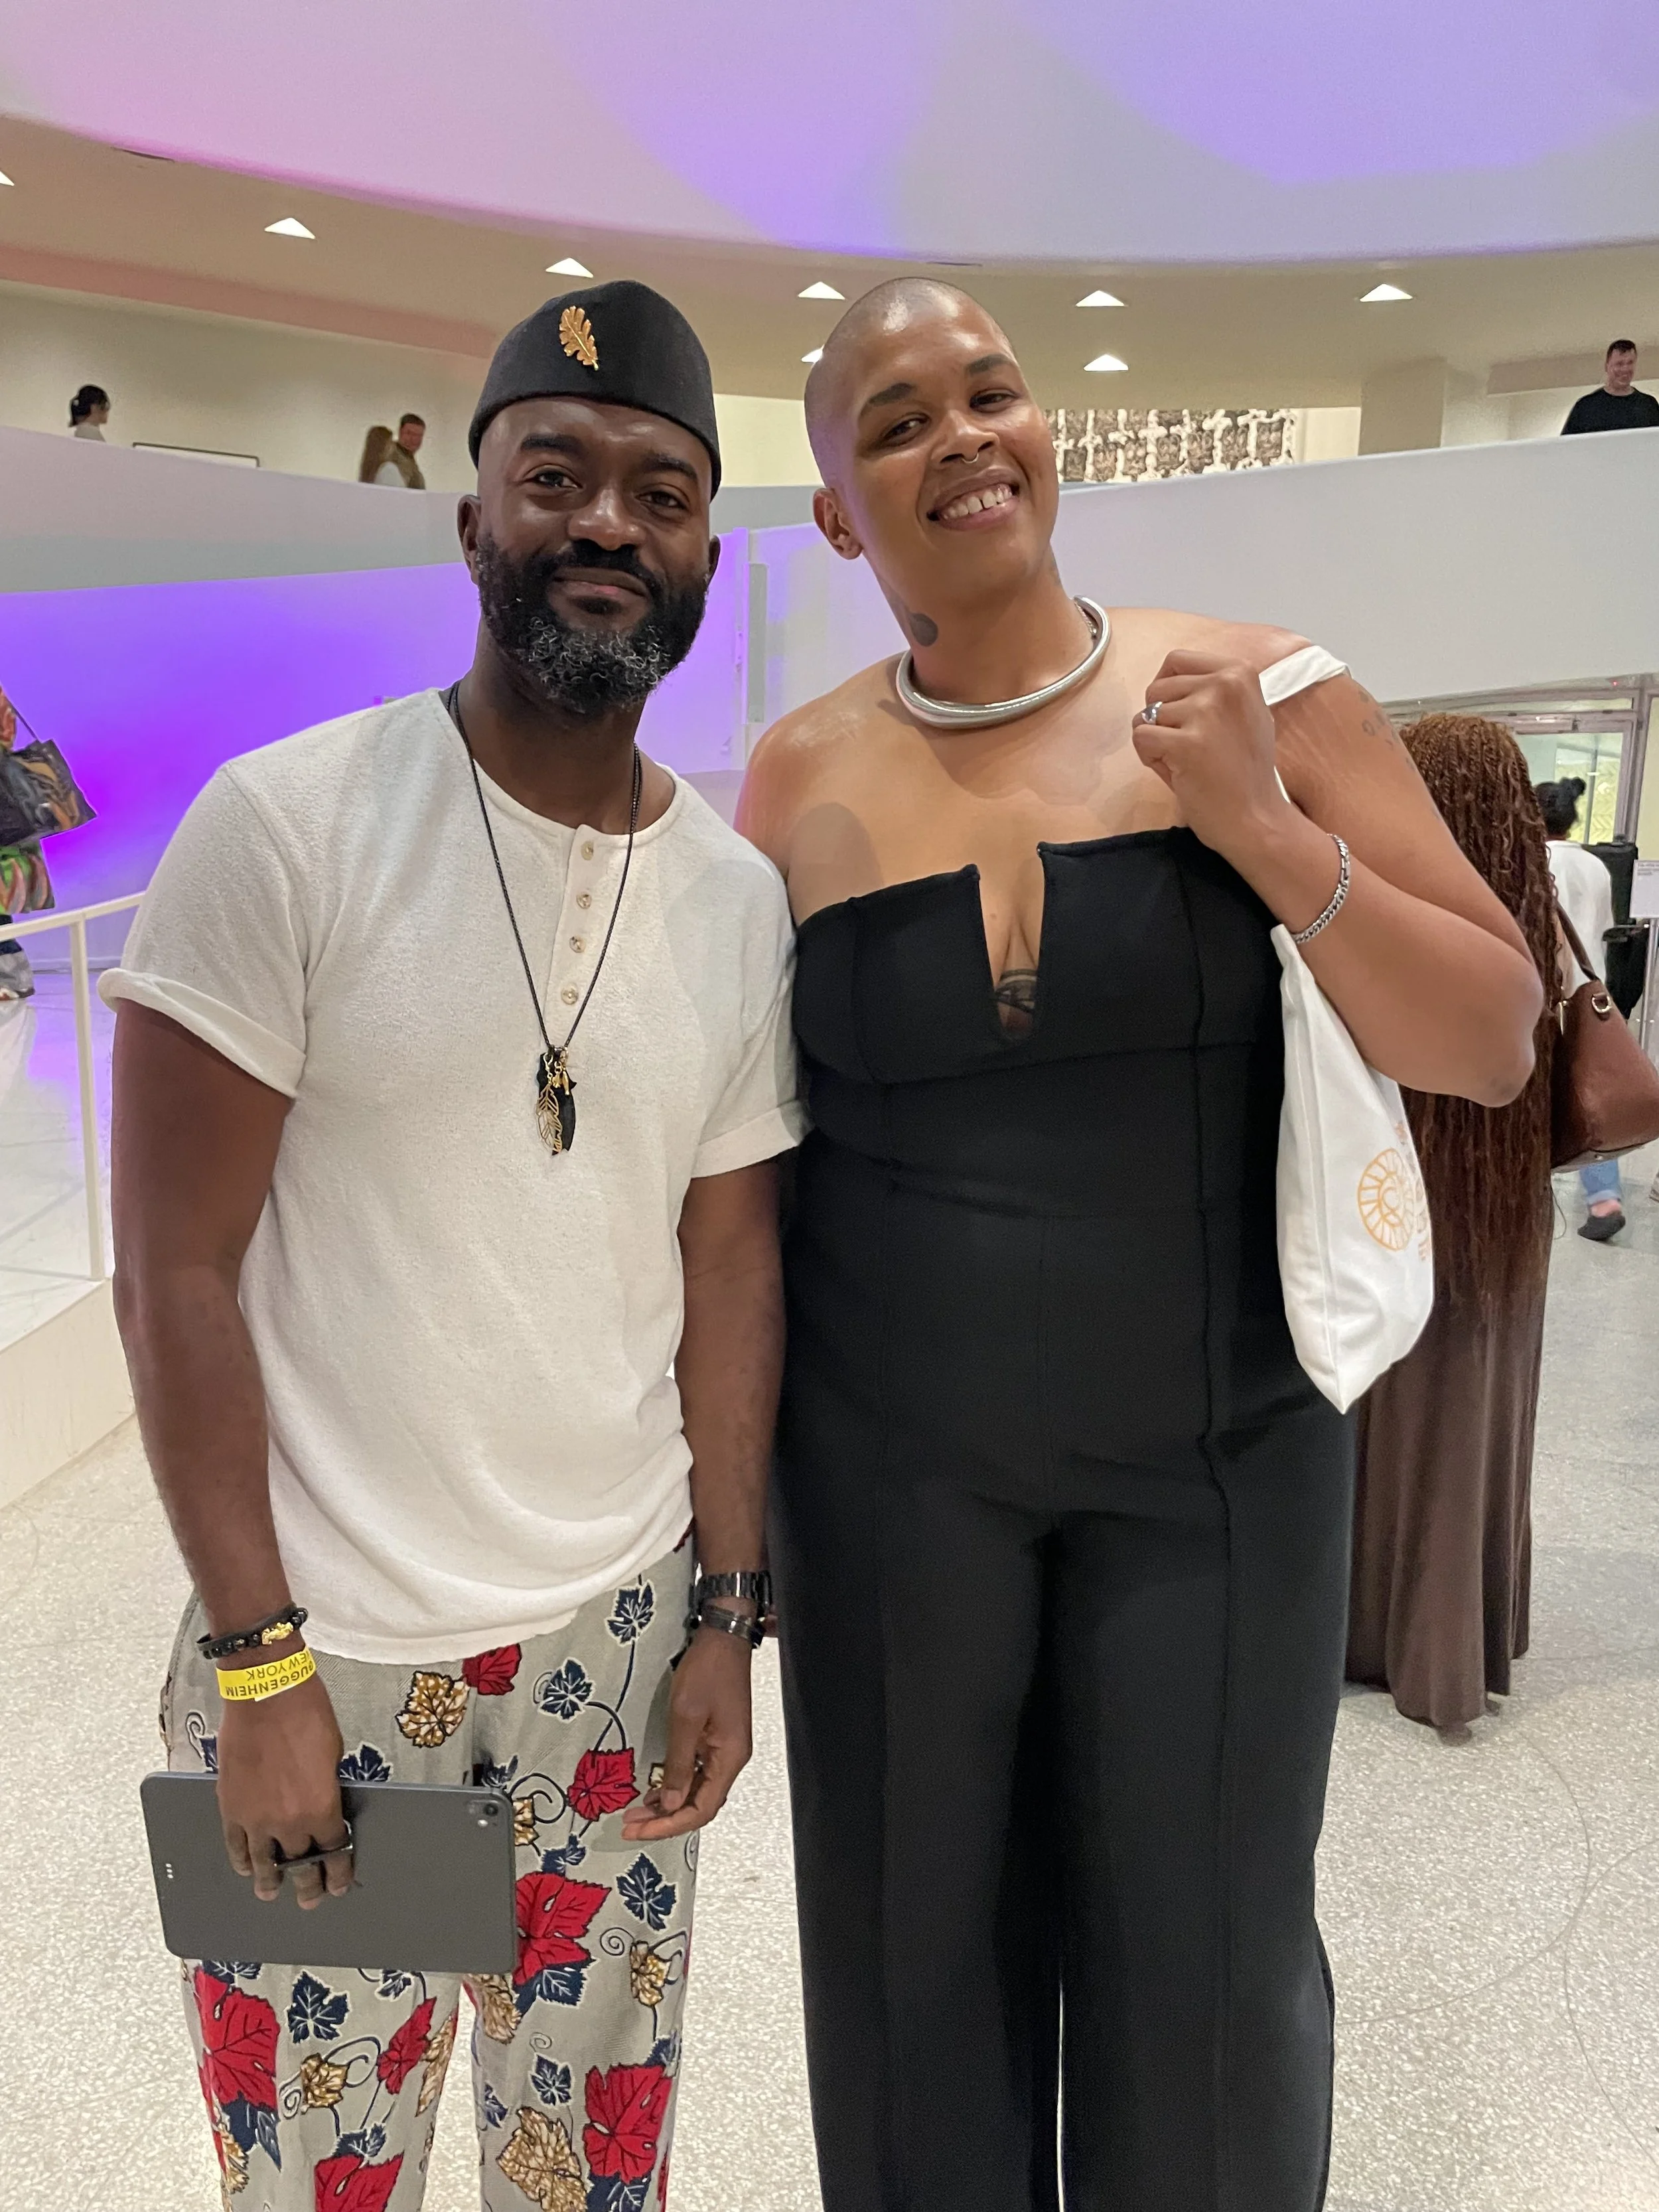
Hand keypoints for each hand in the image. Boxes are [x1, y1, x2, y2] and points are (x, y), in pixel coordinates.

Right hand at [216, 1667, 352, 1907]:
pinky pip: (234, 1845)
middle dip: (307, 1885)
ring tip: (272, 1892)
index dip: (336, 1872)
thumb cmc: (305, 1712)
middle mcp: (288, 1821)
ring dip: (270, 1881)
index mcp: (321, 1808)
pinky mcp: (230, 1807)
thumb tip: (324, 1804)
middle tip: (310, 1898)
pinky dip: (241, 1860)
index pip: (333, 1852)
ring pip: (263, 1863)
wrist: (266, 1692)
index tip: (337, 1884)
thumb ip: (329, 1786)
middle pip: (300, 1864)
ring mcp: (255, 1817)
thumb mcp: (334, 1752)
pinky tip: (246, 1868)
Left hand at [621, 1631, 752, 1841]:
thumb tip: (670, 1802)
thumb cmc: (708, 1671)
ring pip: (697, 1790)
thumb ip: (678, 1763)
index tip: (640, 1830)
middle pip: (699, 1804)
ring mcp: (724, 1749)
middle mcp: (731, 1759)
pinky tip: (655, 1789)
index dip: (670, 1825)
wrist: (724, 1638)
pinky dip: (675, 1784)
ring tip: (637, 1813)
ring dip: (668, 1804)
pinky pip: (697, 1772)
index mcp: (730, 1757)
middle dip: (665, 1819)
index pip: (701, 1809)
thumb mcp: (686, 1716)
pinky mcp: (716, 1738)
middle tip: (630, 1825)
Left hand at [1132, 650, 1290, 862]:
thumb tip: (1170, 678)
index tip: (1182, 716)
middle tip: (1189, 747)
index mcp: (1240, 671)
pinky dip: (1149, 758)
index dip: (1168, 690)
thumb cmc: (1246, 774)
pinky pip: (1140, 737)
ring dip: (1157, 740)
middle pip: (1157, 687)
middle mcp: (1225, 684)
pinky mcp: (1187, 742)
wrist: (1258, 819)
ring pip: (1146, 713)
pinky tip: (1178, 772)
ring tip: (1187, 761)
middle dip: (1162, 719)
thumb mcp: (1245, 713)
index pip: (1177, 660)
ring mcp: (1206, 711)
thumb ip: (1214, 690)